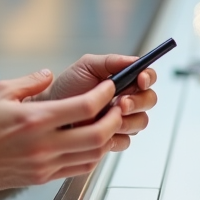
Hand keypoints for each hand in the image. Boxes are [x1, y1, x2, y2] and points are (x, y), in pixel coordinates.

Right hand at [0, 70, 122, 193]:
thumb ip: (29, 82)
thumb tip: (48, 75)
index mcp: (35, 119)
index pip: (84, 107)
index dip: (104, 95)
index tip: (109, 87)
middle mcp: (43, 144)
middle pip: (97, 135)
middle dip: (115, 119)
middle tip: (119, 107)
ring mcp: (44, 164)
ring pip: (92, 155)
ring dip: (106, 139)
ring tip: (108, 124)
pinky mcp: (42, 177)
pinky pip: (77, 168)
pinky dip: (91, 156)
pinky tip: (90, 143)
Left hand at [30, 55, 157, 149]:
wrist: (50, 109)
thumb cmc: (68, 86)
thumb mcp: (87, 66)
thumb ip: (111, 61)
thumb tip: (134, 59)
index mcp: (124, 80)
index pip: (147, 77)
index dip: (148, 78)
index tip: (141, 79)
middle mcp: (126, 99)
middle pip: (149, 100)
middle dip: (138, 101)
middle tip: (121, 102)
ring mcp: (121, 119)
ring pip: (140, 122)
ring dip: (127, 119)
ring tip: (107, 116)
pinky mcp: (113, 138)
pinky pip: (126, 140)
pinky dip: (115, 136)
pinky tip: (101, 131)